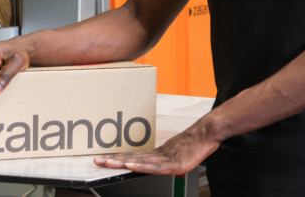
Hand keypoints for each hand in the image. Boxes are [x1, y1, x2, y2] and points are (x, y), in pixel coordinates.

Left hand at [93, 124, 219, 175]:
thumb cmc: (195, 144)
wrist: (207, 134)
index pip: (134, 157)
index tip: (105, 159)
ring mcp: (164, 159)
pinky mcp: (172, 164)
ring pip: (139, 161)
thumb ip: (173, 164)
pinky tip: (131, 165)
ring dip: (122, 162)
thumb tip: (174, 170)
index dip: (118, 158)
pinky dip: (141, 166)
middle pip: (132, 158)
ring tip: (107, 163)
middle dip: (113, 160)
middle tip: (97, 160)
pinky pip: (154, 166)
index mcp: (158, 154)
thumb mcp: (180, 157)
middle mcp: (158, 155)